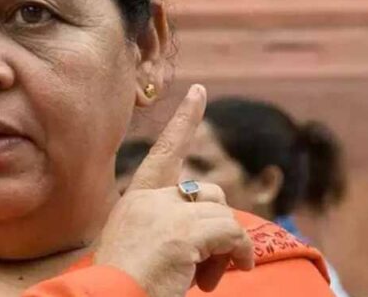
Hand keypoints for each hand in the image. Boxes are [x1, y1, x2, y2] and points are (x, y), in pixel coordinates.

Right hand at [96, 85, 253, 296]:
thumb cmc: (127, 285)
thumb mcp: (143, 247)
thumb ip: (170, 227)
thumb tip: (213, 229)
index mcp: (135, 199)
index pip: (164, 150)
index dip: (185, 120)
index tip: (199, 91)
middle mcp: (148, 198)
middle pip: (208, 192)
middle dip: (218, 228)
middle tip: (208, 268)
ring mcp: (164, 212)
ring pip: (222, 213)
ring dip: (226, 250)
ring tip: (207, 279)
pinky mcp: (182, 232)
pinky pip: (232, 232)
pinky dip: (240, 254)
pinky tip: (226, 276)